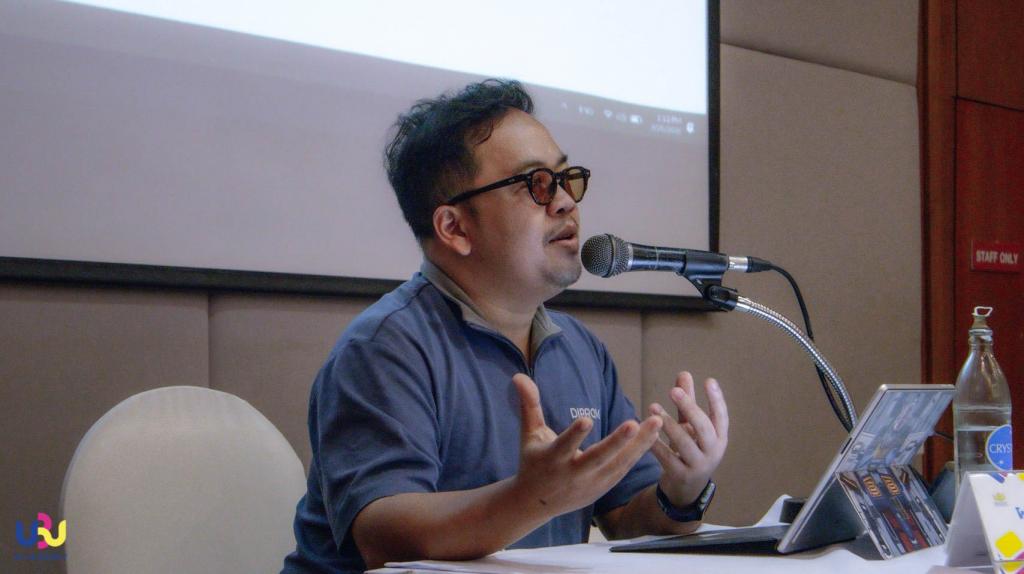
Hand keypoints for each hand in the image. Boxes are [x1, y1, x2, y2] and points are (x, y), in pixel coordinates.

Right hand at [511, 373, 661, 516]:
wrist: (536, 503)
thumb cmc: (533, 461)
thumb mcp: (528, 434)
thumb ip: (529, 405)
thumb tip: (519, 376)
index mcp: (552, 459)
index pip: (564, 446)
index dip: (574, 435)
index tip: (586, 420)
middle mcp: (573, 473)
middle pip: (598, 458)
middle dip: (617, 442)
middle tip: (635, 423)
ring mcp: (590, 484)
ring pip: (618, 464)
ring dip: (639, 445)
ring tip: (656, 423)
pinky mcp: (603, 488)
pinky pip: (623, 469)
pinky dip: (638, 453)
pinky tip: (654, 435)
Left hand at [649, 371, 728, 509]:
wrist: (686, 489)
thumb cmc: (690, 450)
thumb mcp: (691, 427)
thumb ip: (688, 403)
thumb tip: (684, 373)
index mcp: (719, 438)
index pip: (721, 416)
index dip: (717, 399)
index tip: (709, 380)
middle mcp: (713, 452)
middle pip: (704, 428)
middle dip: (689, 407)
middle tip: (673, 391)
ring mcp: (698, 466)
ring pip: (684, 443)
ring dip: (668, 424)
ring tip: (652, 407)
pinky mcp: (681, 476)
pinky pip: (668, 457)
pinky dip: (656, 443)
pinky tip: (644, 431)